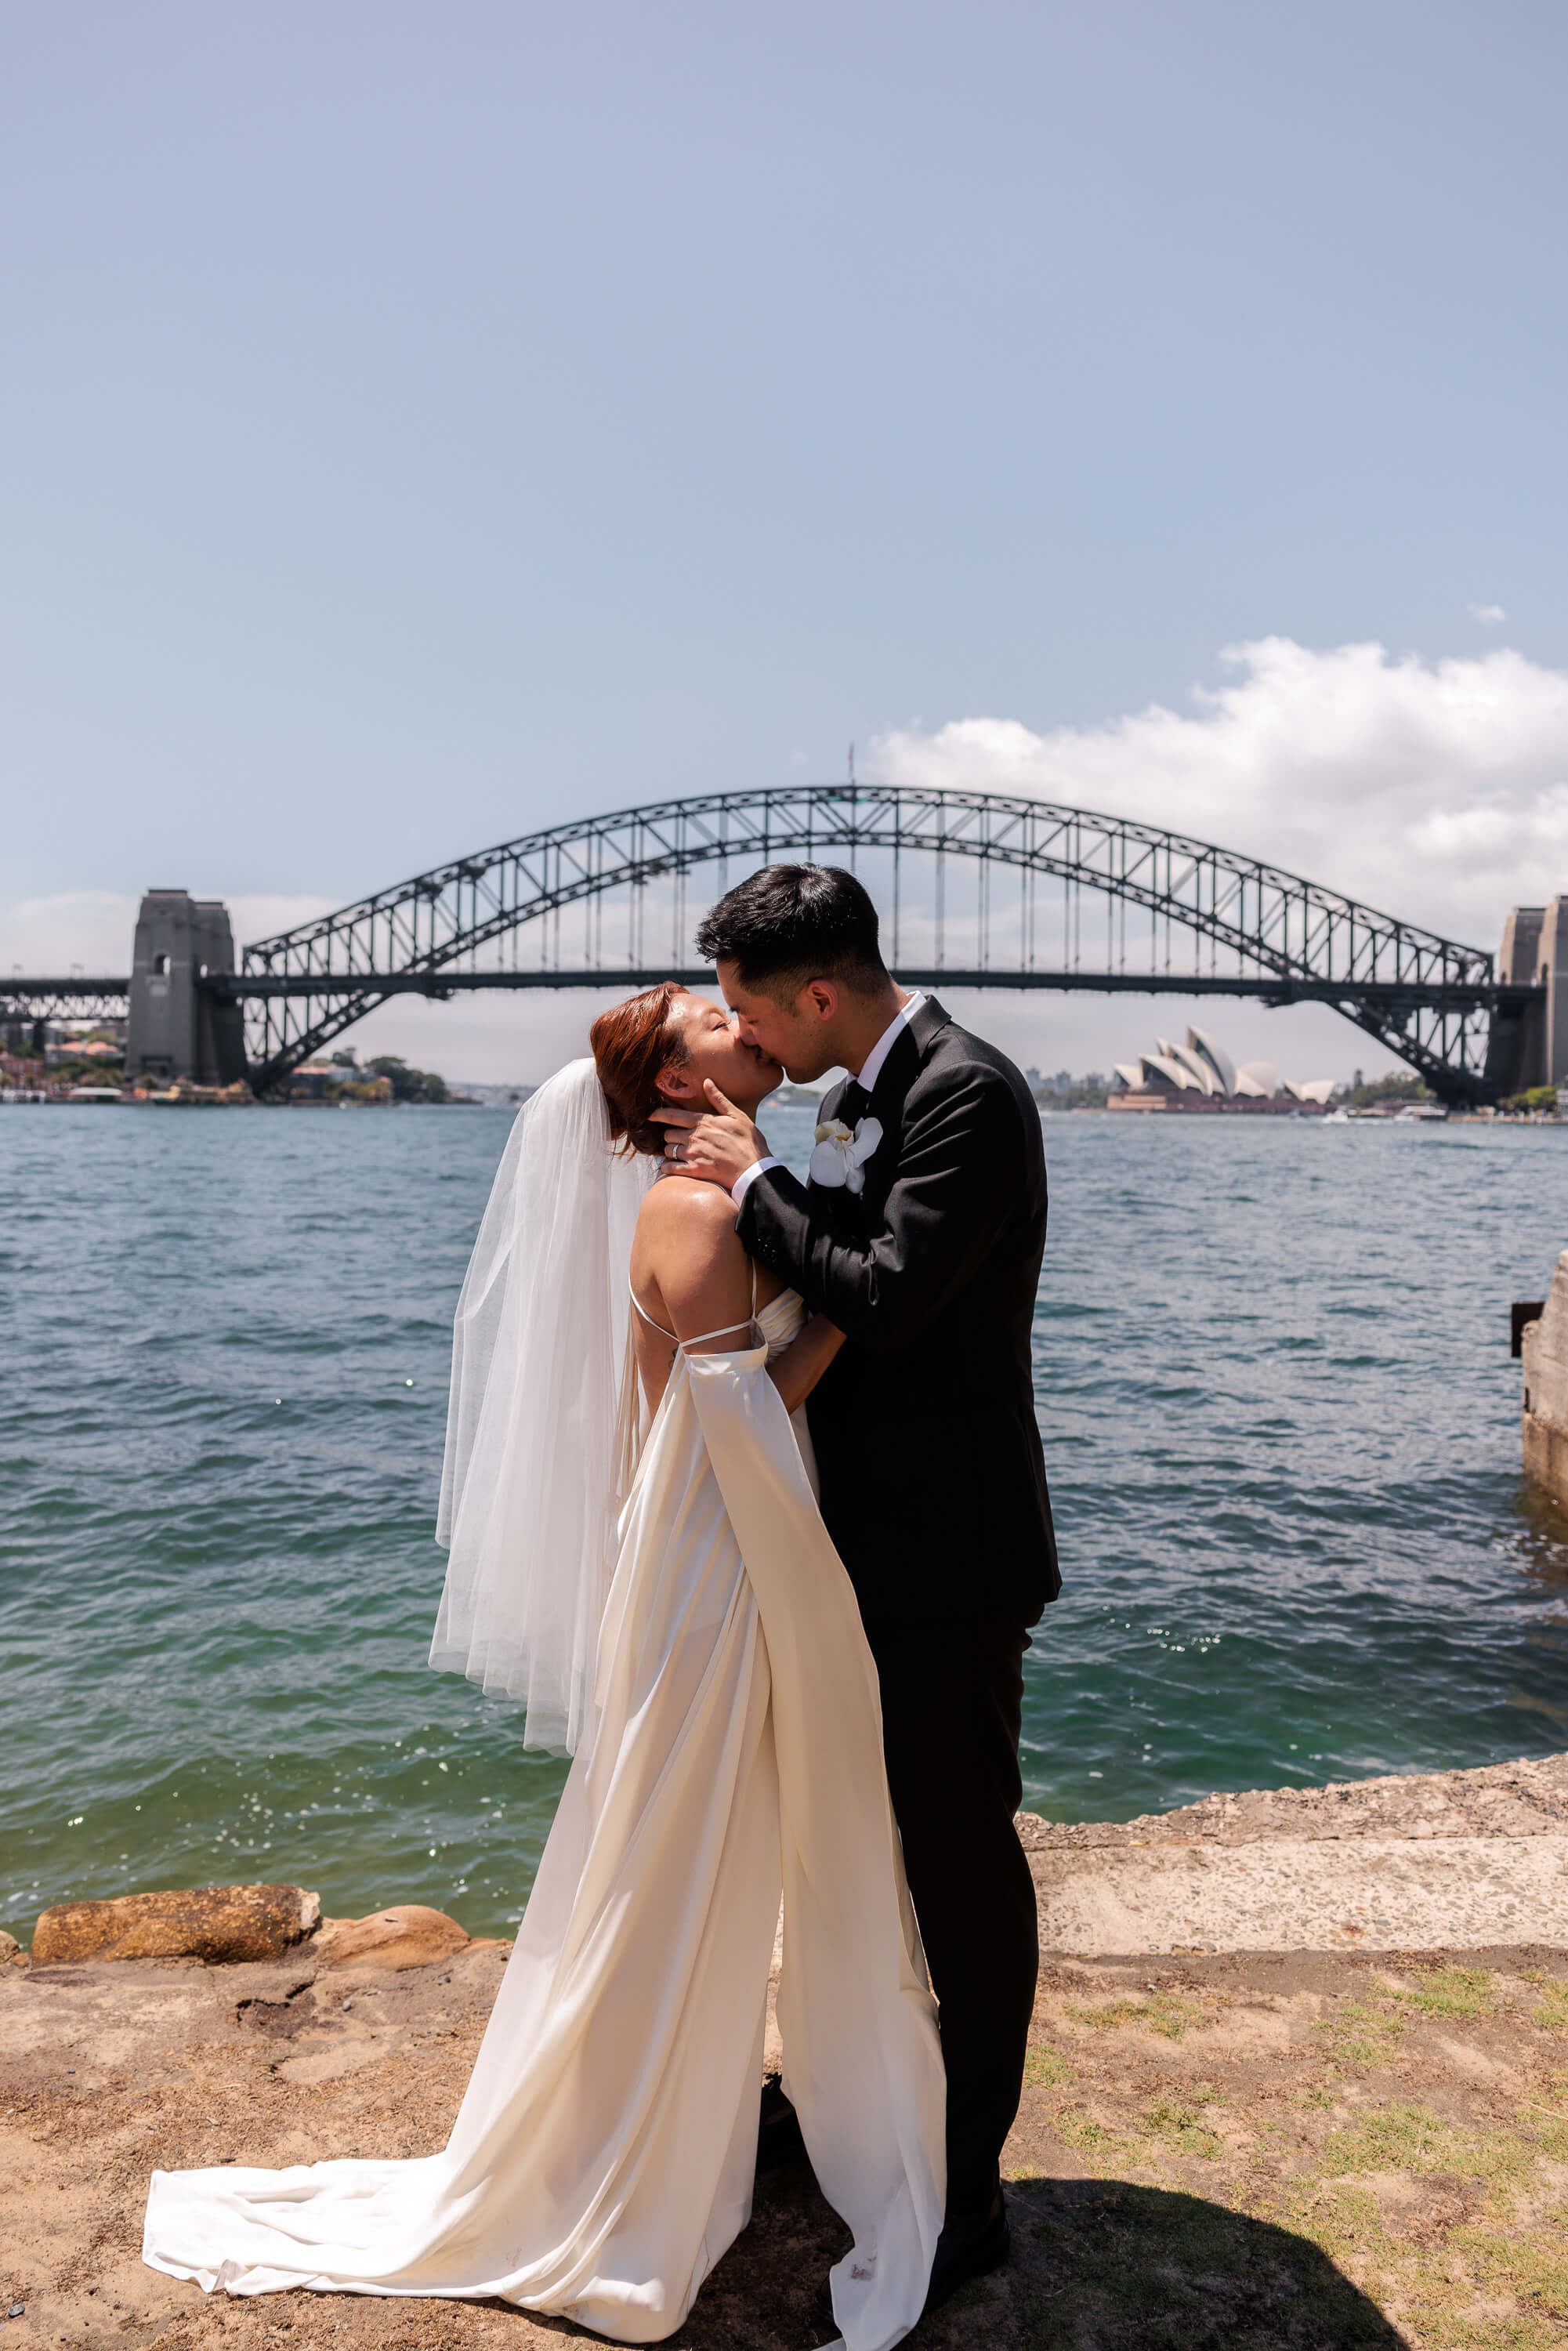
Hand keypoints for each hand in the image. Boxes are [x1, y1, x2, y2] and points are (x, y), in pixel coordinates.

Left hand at [650, 1081, 768, 1191]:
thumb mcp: (737, 1115)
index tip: (650, 1115)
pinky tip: (669, 1168)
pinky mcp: (695, 1171)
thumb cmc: (748, 1142)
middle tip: (676, 1139)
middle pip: (668, 1134)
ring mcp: (693, 1154)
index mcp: (703, 1122)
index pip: (673, 1115)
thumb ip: (718, 1099)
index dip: (658, 1115)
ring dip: (670, 1152)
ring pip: (668, 1151)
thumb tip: (707, 1082)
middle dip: (670, 1136)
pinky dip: (667, 1168)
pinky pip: (671, 1169)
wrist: (754, 1170)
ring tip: (677, 1154)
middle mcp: (695, 1137)